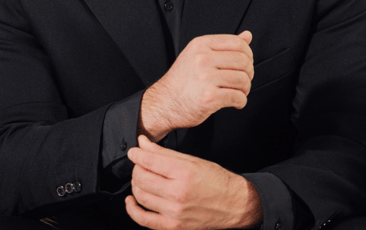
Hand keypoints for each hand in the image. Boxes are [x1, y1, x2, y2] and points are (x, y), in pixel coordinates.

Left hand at [126, 134, 261, 229]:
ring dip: (135, 184)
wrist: (233, 204)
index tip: (133, 152)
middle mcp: (178, 193)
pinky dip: (133, 210)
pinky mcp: (173, 226)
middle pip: (142, 178)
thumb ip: (164, 153)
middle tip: (140, 163)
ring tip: (140, 178)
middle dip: (136, 168)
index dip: (136, 155)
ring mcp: (174, 212)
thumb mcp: (192, 160)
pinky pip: (144, 220)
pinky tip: (131, 200)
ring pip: (141, 196)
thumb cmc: (215, 180)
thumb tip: (143, 143)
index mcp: (184, 172)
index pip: (150, 161)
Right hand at [152, 31, 253, 130]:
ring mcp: (205, 78)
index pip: (237, 42)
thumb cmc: (182, 80)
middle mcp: (202, 59)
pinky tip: (235, 102)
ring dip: (245, 88)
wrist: (164, 102)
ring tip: (239, 92)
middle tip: (244, 80)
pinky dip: (241, 101)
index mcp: (201, 45)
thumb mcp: (198, 54)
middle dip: (249, 73)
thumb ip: (224, 45)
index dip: (248, 54)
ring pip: (242, 79)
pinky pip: (238, 97)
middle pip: (243, 61)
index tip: (246, 63)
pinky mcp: (209, 97)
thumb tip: (247, 35)